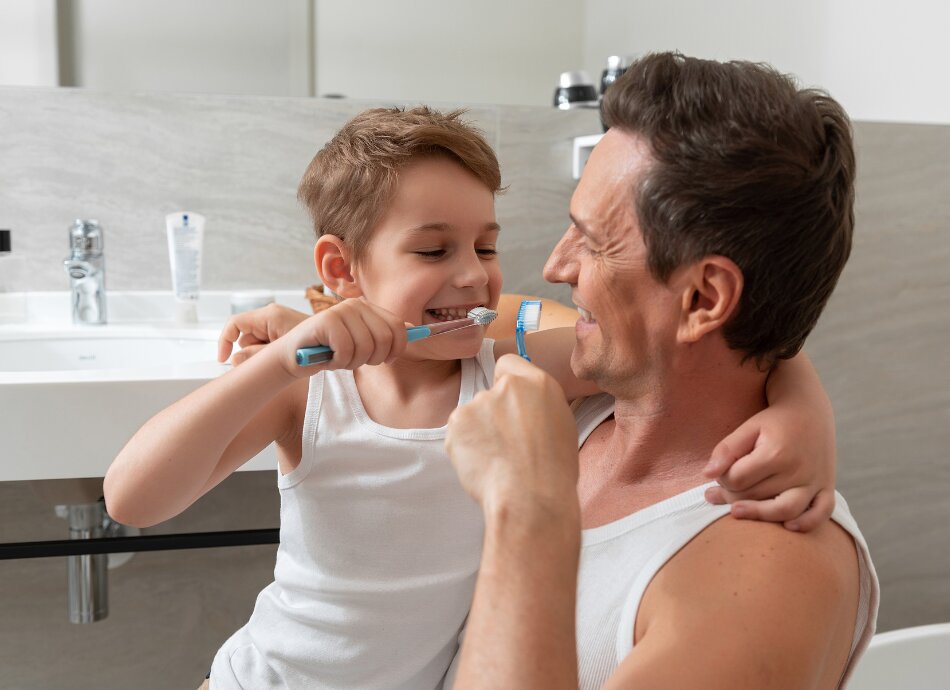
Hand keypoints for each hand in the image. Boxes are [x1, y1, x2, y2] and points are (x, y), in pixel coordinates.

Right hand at [217, 303, 309, 364]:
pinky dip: (270, 354)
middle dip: (250, 353)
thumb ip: (255, 356)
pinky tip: (286, 360)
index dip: (225, 341)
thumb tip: (234, 360)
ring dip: (262, 355)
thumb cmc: (315, 346)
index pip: (235, 323)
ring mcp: (277, 324)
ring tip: (282, 362)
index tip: (223, 360)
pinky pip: (267, 345)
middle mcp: (271, 316)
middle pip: (245, 336)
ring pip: (255, 343)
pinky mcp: (283, 332)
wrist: (337, 345)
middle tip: (266, 366)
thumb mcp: (281, 352)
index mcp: (269, 315)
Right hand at [277, 299, 408, 377]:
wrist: (295, 356)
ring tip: (340, 358)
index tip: (386, 359)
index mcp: (368, 308)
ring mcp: (340, 311)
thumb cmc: (331, 351)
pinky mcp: (326, 321)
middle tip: (356, 360)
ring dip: (353, 362)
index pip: (398, 326)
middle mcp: (355, 305)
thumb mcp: (363, 343)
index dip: (396, 348)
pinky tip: (329, 357)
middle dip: (373, 358)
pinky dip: (339, 362)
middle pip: (384, 338)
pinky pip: (347, 350)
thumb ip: (386, 335)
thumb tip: (416, 329)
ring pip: (366, 347)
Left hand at [445, 354, 579, 522]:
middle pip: (489, 394)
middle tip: (508, 443)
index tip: (511, 404)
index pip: (508, 364)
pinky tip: (484, 464)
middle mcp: (503, 387)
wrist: (530, 498)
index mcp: (535, 382)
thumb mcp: (561, 422)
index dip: (507, 385)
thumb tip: (521, 404)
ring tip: (498, 459)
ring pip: (472, 415)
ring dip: (479, 431)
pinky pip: (459, 433)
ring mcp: (476, 404)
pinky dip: (467, 447)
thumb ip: (537, 403)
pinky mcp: (455, 425)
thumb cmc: (554, 468)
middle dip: (493, 414)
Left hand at [702, 402, 835, 531]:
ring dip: (758, 514)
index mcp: (775, 453)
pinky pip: (822, 512)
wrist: (809, 410)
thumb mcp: (747, 428)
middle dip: (733, 496)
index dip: (723, 479)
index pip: (738, 480)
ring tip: (736, 512)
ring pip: (784, 510)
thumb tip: (707, 475)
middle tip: (718, 493)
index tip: (721, 473)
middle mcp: (797, 470)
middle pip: (757, 496)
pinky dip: (807, 523)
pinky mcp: (827, 486)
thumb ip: (726, 450)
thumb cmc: (773, 421)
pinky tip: (787, 526)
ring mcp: (815, 480)